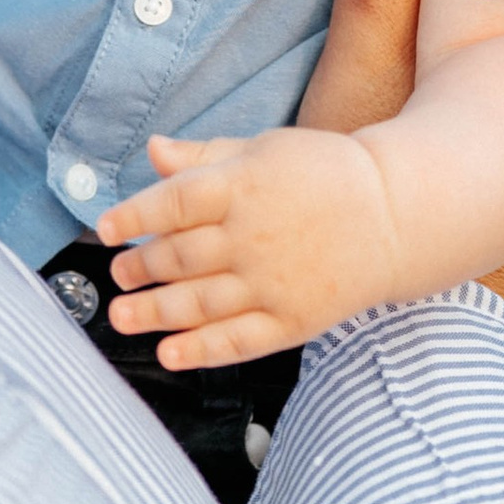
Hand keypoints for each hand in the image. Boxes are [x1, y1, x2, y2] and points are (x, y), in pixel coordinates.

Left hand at [98, 124, 400, 367]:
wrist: (398, 214)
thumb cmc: (324, 174)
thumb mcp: (264, 149)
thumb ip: (205, 156)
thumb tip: (151, 151)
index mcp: (244, 185)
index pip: (173, 202)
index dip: (133, 216)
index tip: (105, 229)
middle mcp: (253, 236)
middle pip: (179, 256)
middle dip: (139, 267)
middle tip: (117, 274)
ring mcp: (274, 282)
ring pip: (199, 303)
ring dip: (153, 312)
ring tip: (122, 315)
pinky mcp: (293, 319)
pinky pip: (238, 340)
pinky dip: (200, 350)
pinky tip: (168, 354)